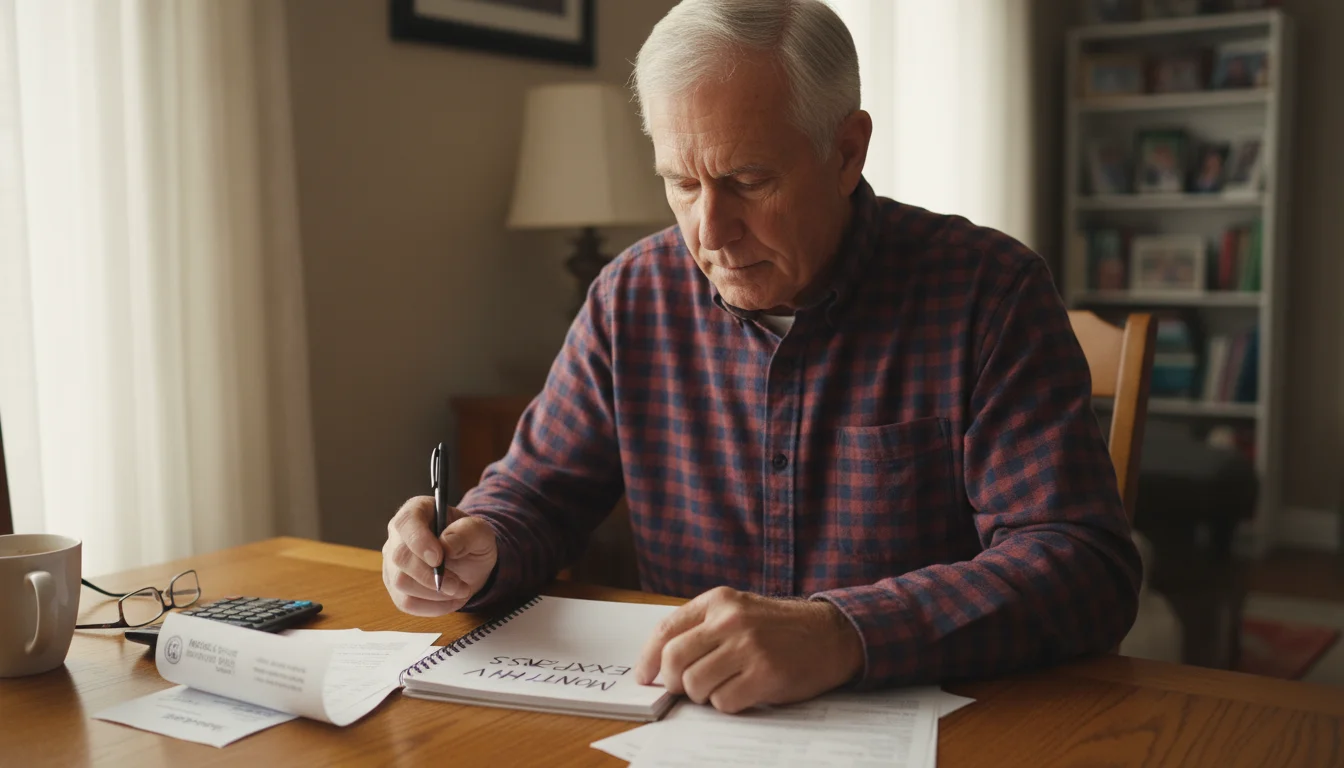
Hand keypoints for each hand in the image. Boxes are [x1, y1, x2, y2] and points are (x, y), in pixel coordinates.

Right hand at [382, 496, 496, 615]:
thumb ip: (467, 533)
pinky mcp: (395, 586)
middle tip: (459, 585)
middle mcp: (399, 535)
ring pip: (401, 583)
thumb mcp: (481, 532)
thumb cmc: (472, 541)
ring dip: (435, 593)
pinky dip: (432, 607)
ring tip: (459, 589)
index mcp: (417, 510)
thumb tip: (446, 545)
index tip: (438, 559)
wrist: (471, 562)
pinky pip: (406, 602)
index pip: (406, 522)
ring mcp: (393, 562)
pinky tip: (449, 600)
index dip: (419, 541)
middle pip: (400, 557)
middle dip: (432, 576)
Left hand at [634, 586, 863, 713]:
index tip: (644, 676)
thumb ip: (703, 628)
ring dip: (703, 695)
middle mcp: (730, 620)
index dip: (648, 658)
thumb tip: (662, 663)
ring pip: (695, 684)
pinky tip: (744, 692)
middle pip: (674, 660)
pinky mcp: (765, 674)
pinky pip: (723, 701)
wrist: (831, 634)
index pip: (666, 629)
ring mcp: (748, 646)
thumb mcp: (738, 611)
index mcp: (719, 600)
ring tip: (723, 687)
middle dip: (673, 682)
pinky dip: (727, 704)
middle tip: (685, 688)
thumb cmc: (780, 628)